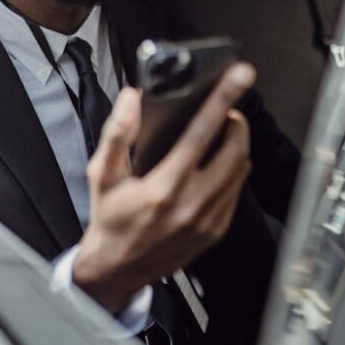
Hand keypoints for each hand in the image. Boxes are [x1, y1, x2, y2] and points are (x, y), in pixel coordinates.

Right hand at [73, 63, 254, 313]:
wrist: (117, 267)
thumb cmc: (110, 218)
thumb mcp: (103, 173)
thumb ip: (118, 133)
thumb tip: (132, 98)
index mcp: (163, 188)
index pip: (201, 133)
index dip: (222, 100)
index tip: (239, 77)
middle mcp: (190, 206)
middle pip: (234, 151)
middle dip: (237, 121)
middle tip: (227, 109)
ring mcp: (207, 221)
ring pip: (241, 170)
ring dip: (238, 144)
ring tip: (223, 132)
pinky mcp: (215, 232)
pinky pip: (236, 192)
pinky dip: (234, 170)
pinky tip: (219, 163)